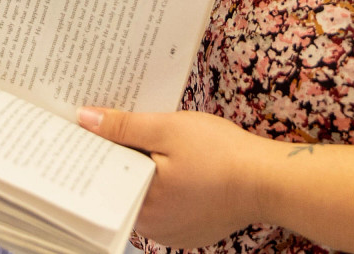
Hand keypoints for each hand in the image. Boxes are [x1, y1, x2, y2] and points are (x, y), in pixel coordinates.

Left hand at [79, 107, 273, 248]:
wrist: (268, 180)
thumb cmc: (221, 154)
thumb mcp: (168, 128)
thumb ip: (124, 126)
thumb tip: (85, 119)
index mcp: (141, 205)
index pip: (104, 176)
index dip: (97, 149)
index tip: (89, 128)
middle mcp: (153, 228)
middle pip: (124, 187)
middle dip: (122, 158)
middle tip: (120, 128)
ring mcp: (173, 233)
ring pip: (145, 198)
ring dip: (145, 173)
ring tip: (150, 144)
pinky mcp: (191, 231)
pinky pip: (166, 208)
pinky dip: (166, 188)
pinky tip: (175, 166)